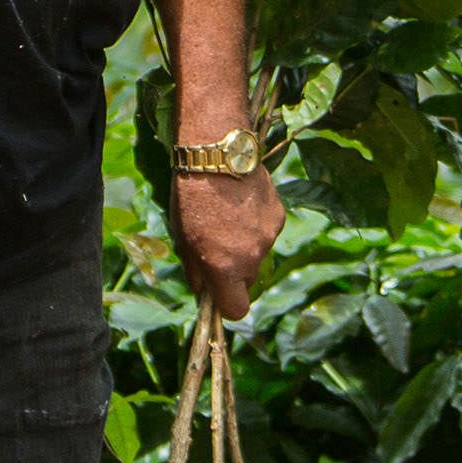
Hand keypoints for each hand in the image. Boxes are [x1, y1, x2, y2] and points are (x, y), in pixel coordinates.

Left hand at [168, 168, 283, 320]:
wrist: (216, 153)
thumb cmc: (191, 196)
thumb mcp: (182, 237)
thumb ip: (195, 270)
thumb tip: (201, 291)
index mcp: (224, 267)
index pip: (236, 309)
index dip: (226, 304)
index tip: (217, 292)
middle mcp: (251, 257)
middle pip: (246, 280)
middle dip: (234, 271)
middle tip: (217, 245)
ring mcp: (268, 237)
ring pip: (258, 254)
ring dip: (245, 245)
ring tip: (227, 216)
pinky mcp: (279, 217)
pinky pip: (267, 232)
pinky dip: (256, 225)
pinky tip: (241, 203)